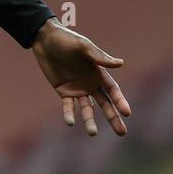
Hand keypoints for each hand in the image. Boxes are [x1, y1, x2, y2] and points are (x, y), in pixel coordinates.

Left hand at [31, 18, 130, 135]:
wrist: (45, 40)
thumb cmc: (67, 40)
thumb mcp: (83, 46)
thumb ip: (99, 57)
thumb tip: (120, 63)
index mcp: (99, 73)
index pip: (113, 91)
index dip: (120, 102)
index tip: (127, 113)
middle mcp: (91, 83)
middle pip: (105, 104)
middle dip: (113, 118)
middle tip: (122, 133)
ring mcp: (77, 89)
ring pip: (87, 109)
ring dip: (89, 121)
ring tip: (92, 133)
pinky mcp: (63, 91)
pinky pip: (67, 105)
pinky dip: (69, 113)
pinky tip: (70, 122)